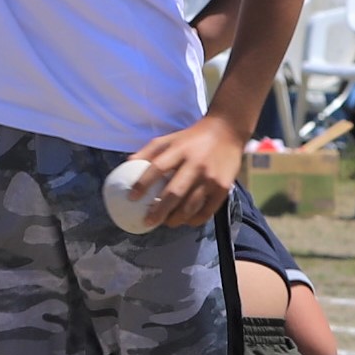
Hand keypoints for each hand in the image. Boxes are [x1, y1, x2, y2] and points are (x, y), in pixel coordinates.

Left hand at [129, 115, 244, 228]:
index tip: (131, 197)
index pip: (157, 168)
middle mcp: (195, 164)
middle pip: (174, 192)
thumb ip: (149, 151)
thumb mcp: (169, 139)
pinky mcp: (223, 187)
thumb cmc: (192, 138)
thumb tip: (127, 164)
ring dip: (176, 218)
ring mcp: (210, 177)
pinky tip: (186, 221)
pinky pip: (207, 210)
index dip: (142, 184)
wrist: (227, 131)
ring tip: (166, 222)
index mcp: (180, 150)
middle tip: (148, 221)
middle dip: (159, 211)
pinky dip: (195, 219)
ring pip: (191, 205)